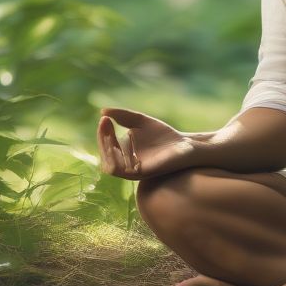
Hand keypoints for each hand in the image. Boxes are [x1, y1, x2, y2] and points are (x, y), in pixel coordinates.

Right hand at [97, 107, 213, 180]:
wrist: (184, 144)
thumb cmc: (163, 135)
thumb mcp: (140, 121)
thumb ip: (123, 116)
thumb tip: (101, 112)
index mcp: (124, 155)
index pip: (106, 148)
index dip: (102, 133)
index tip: (104, 118)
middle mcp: (126, 166)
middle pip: (105, 158)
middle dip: (102, 140)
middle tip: (106, 122)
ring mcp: (133, 171)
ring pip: (110, 167)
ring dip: (106, 149)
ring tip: (110, 132)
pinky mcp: (143, 173)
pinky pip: (124, 170)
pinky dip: (118, 158)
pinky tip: (122, 140)